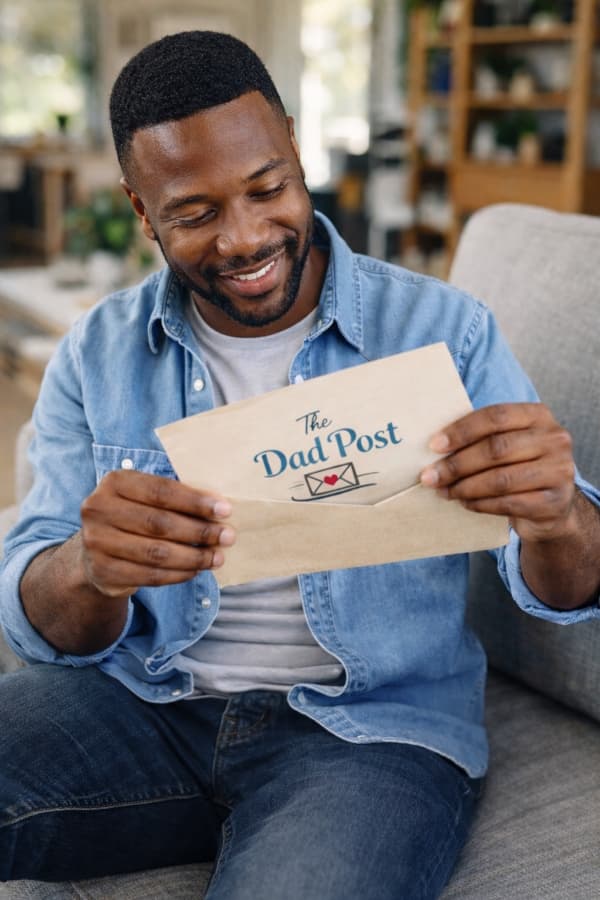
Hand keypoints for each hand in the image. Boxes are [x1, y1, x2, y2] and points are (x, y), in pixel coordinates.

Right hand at [79, 471, 234, 597]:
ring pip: (156, 553)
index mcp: (115, 482)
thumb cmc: (134, 516)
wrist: (96, 552)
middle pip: (159, 523)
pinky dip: (178, 574)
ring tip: (217, 557)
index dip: (195, 502)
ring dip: (193, 557)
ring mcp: (97, 542)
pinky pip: (149, 575)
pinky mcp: (103, 571)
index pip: (161, 491)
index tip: (225, 510)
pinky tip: (196, 570)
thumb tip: (220, 509)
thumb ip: (176, 498)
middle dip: (200, 531)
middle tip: (227, 536)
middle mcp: (99, 509)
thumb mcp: (146, 498)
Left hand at [420, 403, 576, 543]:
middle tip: (430, 476)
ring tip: (444, 491)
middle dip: (457, 464)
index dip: (462, 430)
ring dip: (465, 487)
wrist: (553, 506)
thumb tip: (435, 446)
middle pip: (496, 448)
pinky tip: (465, 503)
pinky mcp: (554, 502)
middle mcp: (555, 440)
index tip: (434, 445)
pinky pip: (508, 503)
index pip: (496, 416)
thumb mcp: (509, 444)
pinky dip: (480, 504)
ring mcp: (559, 471)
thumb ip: (482, 438)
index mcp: (539, 415)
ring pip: (501, 479)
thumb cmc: (519, 467)